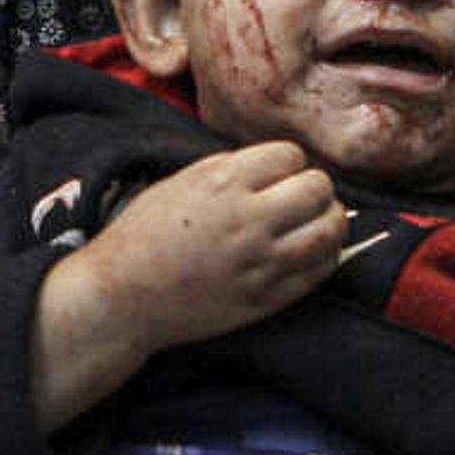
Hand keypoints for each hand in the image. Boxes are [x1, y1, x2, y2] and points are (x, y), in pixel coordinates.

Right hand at [82, 142, 345, 352]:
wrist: (124, 297)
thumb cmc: (144, 235)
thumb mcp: (180, 181)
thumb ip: (230, 167)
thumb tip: (276, 164)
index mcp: (223, 184)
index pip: (291, 155)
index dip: (285, 163)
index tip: (274, 175)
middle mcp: (248, 221)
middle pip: (318, 188)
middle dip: (312, 187)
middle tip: (298, 196)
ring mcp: (262, 263)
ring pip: (330, 229)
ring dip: (327, 219)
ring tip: (312, 221)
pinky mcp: (267, 298)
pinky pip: (321, 269)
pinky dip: (324, 254)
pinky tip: (309, 250)